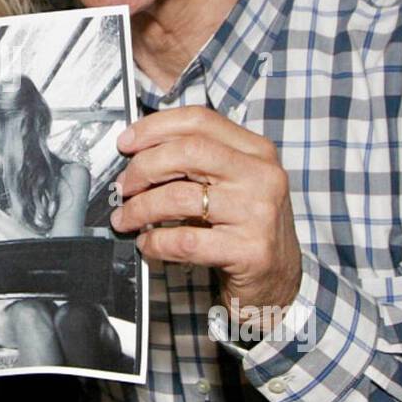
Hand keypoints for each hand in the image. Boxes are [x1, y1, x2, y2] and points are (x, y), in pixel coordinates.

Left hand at [111, 106, 301, 315]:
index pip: (199, 120)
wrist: (278, 280)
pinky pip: (185, 240)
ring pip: (180, 197)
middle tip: (124, 187)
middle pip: (187, 152)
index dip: (155, 127)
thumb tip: (138, 151)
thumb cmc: (244, 228)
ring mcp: (258, 213)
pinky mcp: (249, 250)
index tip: (126, 143)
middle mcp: (262, 176)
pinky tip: (148, 244)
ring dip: (140, 208)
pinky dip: (156, 242)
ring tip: (126, 219)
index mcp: (256, 151)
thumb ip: (196, 162)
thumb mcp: (231, 184)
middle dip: (143, 167)